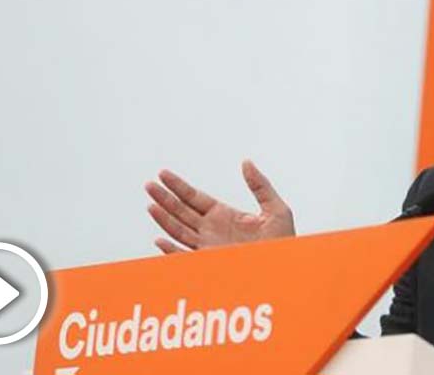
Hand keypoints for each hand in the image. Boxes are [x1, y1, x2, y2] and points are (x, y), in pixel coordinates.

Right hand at [144, 160, 295, 253]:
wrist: (284, 270)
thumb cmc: (283, 242)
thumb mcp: (275, 209)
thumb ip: (260, 185)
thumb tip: (246, 163)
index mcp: (225, 215)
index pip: (195, 197)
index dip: (178, 186)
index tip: (163, 174)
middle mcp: (212, 230)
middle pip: (182, 211)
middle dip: (165, 198)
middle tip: (149, 184)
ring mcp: (208, 247)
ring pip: (179, 231)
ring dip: (164, 218)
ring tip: (151, 204)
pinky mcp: (209, 264)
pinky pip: (185, 258)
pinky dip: (171, 250)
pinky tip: (160, 240)